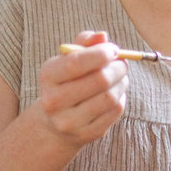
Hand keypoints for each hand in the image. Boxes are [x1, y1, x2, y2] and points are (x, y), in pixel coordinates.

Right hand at [37, 31, 127, 148]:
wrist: (55, 121)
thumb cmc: (67, 81)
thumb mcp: (69, 59)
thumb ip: (85, 43)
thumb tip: (102, 36)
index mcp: (48, 76)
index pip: (76, 63)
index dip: (100, 54)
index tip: (114, 49)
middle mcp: (54, 101)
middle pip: (99, 80)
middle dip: (117, 67)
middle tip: (122, 62)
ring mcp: (69, 121)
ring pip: (110, 97)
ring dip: (122, 82)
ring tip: (120, 77)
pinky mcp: (87, 134)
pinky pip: (115, 111)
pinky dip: (121, 97)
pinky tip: (115, 92)